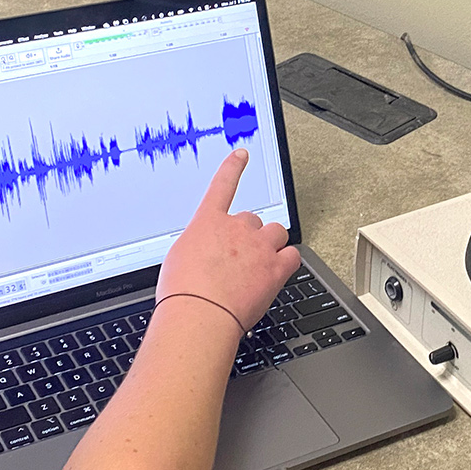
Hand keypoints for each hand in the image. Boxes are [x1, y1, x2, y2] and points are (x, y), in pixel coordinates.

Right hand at [156, 149, 299, 330]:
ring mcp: (258, 246)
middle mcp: (236, 228)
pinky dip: (287, 262)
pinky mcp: (275, 267)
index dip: (233, 167)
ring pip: (275, 233)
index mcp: (208, 223)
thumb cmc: (182, 294)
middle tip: (238, 261)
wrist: (199, 315)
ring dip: (270, 245)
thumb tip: (206, 255)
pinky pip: (292, 255)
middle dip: (248, 237)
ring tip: (259, 265)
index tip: (241, 154)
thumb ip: (198, 248)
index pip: (222, 186)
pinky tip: (277, 272)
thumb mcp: (178, 260)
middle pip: (252, 220)